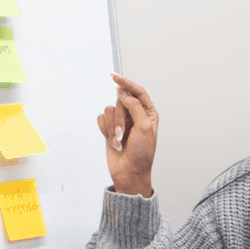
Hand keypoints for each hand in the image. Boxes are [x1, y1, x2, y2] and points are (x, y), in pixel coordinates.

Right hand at [97, 74, 157, 197]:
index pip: (138, 92)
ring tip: (119, 142)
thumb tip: (124, 92)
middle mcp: (135, 115)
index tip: (114, 77)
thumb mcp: (143, 128)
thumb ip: (134, 107)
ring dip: (112, 128)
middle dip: (119, 119)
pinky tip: (113, 142)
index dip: (127, 83)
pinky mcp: (110, 128)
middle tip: (123, 134)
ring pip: (109, 111)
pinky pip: (101, 119)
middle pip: (120, 102)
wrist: (129, 172)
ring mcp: (122, 121)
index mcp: (149, 114)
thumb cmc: (142, 153)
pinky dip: (105, 131)